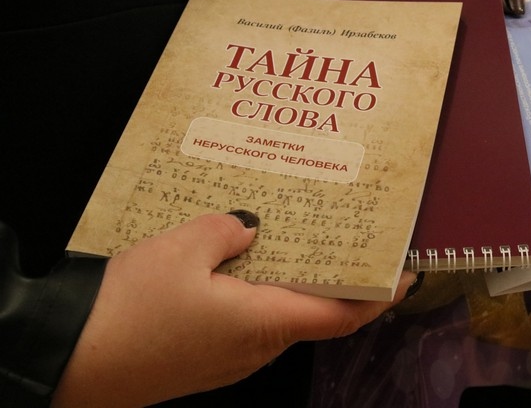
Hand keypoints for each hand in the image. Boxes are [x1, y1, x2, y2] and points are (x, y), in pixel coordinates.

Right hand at [51, 212, 417, 406]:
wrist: (66, 361)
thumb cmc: (131, 307)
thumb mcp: (184, 247)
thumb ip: (227, 231)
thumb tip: (249, 228)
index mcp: (265, 323)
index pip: (341, 314)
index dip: (379, 296)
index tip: (405, 274)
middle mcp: (256, 348)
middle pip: (312, 310)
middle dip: (332, 274)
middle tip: (341, 231)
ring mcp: (227, 358)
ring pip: (276, 313)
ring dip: (290, 278)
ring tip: (290, 232)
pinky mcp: (201, 357)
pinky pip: (244, 320)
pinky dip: (255, 289)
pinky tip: (238, 259)